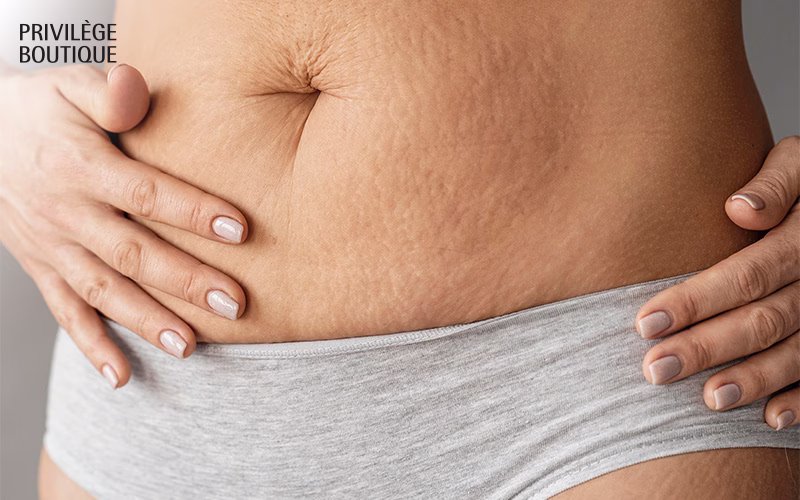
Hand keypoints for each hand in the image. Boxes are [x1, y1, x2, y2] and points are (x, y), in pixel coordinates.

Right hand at [0, 64, 248, 388]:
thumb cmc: (43, 108)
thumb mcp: (69, 82)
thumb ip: (107, 89)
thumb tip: (136, 93)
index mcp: (79, 166)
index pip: (144, 192)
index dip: (192, 211)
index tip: (241, 230)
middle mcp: (66, 213)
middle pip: (132, 253)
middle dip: (184, 281)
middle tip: (235, 304)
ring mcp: (52, 248)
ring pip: (103, 292)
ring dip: (146, 322)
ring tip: (191, 348)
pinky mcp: (42, 269)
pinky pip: (64, 313)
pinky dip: (91, 346)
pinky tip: (122, 377)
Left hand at [634, 136, 798, 430]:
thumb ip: (777, 183)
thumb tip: (738, 208)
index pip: (748, 274)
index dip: (697, 300)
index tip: (645, 323)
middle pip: (764, 319)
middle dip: (708, 348)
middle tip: (655, 370)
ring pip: (797, 352)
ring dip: (753, 379)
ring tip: (708, 400)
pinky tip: (769, 417)